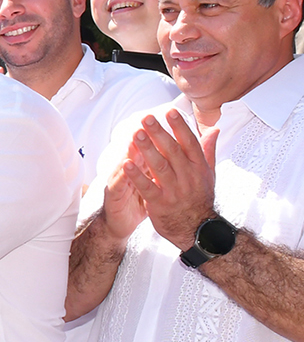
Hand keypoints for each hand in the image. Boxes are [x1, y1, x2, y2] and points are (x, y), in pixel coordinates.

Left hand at [123, 111, 218, 249]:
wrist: (197, 229)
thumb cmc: (200, 198)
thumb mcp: (209, 174)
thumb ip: (208, 150)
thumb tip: (215, 129)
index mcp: (198, 167)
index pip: (189, 142)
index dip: (179, 126)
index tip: (169, 111)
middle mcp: (188, 176)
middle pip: (172, 151)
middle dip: (159, 133)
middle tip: (146, 118)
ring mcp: (174, 190)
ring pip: (159, 166)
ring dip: (146, 150)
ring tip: (135, 135)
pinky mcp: (160, 203)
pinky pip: (147, 187)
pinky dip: (137, 175)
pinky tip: (126, 163)